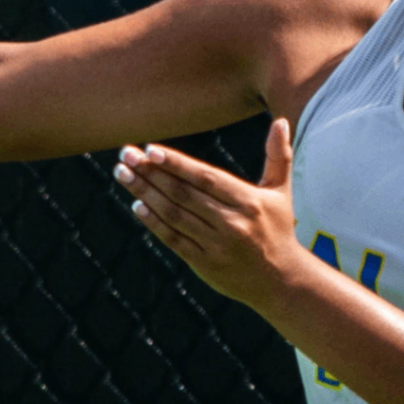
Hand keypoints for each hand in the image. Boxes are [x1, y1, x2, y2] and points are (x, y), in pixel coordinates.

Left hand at [114, 118, 309, 308]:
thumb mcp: (280, 193)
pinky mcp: (204, 264)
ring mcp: (216, 245)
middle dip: (151, 173)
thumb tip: (281, 121)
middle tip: (126, 154)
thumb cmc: (277, 229)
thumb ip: (278, 156)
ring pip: (174, 214)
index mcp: (248, 202)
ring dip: (144, 193)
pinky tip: (137, 205)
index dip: (177, 164)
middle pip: (183, 194)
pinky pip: (173, 239)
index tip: (150, 150)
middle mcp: (231, 223)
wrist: (280, 281)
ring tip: (122, 174)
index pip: (206, 178)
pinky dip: (153, 222)